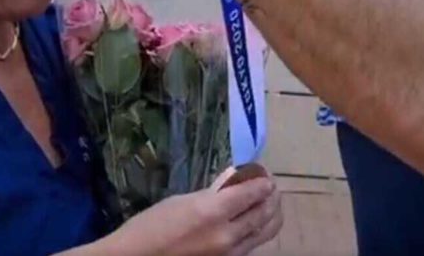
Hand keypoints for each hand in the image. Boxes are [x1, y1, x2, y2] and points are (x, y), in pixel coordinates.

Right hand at [93, 171, 282, 255]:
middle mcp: (226, 234)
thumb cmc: (151, 226)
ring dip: (271, 215)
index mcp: (213, 212)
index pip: (252, 194)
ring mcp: (228, 253)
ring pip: (263, 232)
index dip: (263, 182)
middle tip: (271, 186)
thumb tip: (232, 182)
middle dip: (272, 197)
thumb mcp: (182, 201)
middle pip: (263, 213)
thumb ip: (212, 193)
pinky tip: (256, 223)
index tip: (266, 175)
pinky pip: (251, 246)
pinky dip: (259, 232)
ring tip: (271, 203)